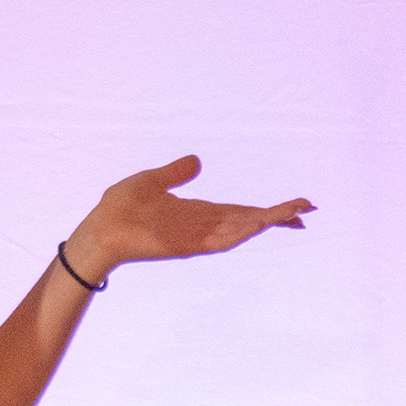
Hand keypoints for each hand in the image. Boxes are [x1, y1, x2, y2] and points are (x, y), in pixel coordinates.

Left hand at [65, 155, 312, 281]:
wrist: (97, 228)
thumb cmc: (118, 208)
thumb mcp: (151, 180)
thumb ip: (175, 173)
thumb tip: (197, 160)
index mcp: (196, 212)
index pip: (239, 211)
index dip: (266, 210)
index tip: (293, 207)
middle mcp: (201, 227)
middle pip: (248, 222)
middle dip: (277, 216)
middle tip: (308, 210)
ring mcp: (196, 237)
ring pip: (240, 230)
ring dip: (266, 222)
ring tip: (295, 213)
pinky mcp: (186, 246)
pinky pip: (220, 240)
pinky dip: (241, 232)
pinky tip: (260, 223)